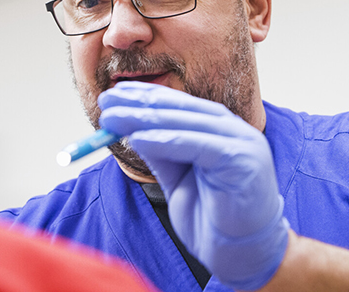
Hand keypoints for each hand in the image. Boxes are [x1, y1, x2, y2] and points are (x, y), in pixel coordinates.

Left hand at [99, 81, 288, 290]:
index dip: (144, 96)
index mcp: (218, 127)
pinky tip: (138, 139)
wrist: (243, 254)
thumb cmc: (213, 216)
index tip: (113, 94)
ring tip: (111, 119)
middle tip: (105, 103)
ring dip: (143, 119)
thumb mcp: (177, 177)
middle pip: (178, 108)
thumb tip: (129, 129)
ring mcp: (241, 141)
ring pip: (184, 123)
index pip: (177, 103)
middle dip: (138, 104)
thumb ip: (160, 152)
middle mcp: (231, 128)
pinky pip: (196, 145)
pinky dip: (165, 141)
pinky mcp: (243, 159)